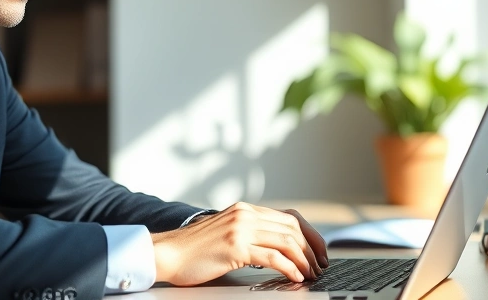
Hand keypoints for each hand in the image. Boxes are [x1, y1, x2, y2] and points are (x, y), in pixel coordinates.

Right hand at [151, 202, 329, 285]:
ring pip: (286, 241)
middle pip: (292, 227)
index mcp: (245, 209)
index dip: (310, 234)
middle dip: (312, 248)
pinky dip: (290, 267)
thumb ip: (248, 232)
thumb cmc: (194, 249)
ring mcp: (240, 228)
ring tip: (310, 274)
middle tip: (320, 266)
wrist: (168, 252)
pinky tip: (295, 277)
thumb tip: (276, 247)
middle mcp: (245, 214)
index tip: (320, 251)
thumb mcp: (226, 233)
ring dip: (304, 260)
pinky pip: (273, 256)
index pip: (289, 216)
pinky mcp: (235, 246)